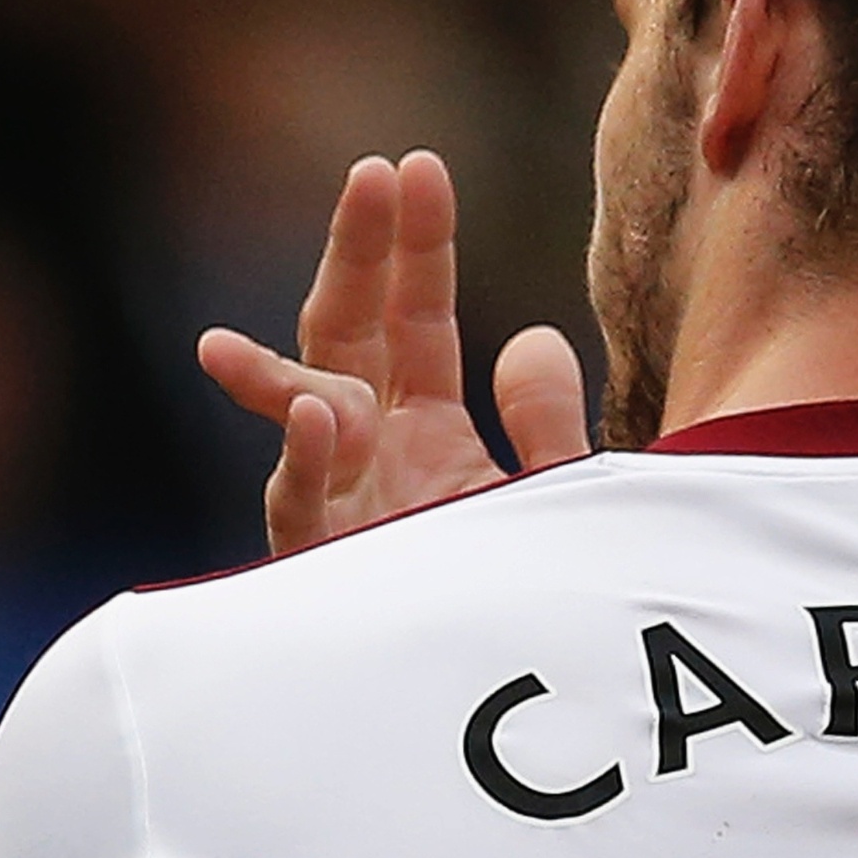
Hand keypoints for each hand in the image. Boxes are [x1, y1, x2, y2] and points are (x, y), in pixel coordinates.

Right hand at [197, 151, 590, 553]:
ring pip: (306, 405)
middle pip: (351, 334)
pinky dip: (309, 457)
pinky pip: (305, 507)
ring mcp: (342, 503)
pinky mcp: (326, 564)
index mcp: (424, 425)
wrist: (506, 688)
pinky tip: (322, 411)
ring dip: (301, 341)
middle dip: (358, 255)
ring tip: (338, 242)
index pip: (414, 317)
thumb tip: (529, 333)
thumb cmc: (526, 590)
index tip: (418, 169)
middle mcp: (372, 451)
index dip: (415, 246)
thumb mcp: (555, 494)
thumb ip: (547, 419)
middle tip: (376, 174)